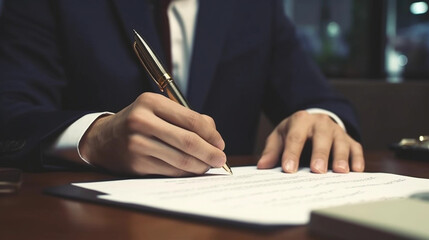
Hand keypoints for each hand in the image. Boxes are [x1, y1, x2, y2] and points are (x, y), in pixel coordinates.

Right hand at [79, 93, 225, 175]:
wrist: (103, 139)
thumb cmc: (139, 123)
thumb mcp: (159, 110)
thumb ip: (188, 118)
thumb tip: (215, 137)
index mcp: (151, 102)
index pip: (191, 120)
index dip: (211, 134)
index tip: (221, 143)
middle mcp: (142, 120)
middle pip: (188, 141)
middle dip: (210, 153)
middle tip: (221, 159)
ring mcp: (137, 143)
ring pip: (181, 159)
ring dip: (200, 166)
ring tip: (209, 166)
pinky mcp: (136, 163)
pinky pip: (170, 171)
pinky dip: (186, 172)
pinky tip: (193, 170)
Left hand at [257, 111, 363, 172]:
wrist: (313, 121)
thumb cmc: (294, 132)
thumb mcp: (280, 137)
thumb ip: (272, 151)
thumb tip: (262, 166)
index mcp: (300, 120)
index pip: (295, 137)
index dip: (292, 153)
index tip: (288, 169)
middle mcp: (320, 123)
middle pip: (321, 137)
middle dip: (319, 154)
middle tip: (317, 170)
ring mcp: (336, 130)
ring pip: (340, 142)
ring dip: (340, 157)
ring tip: (339, 171)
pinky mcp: (349, 139)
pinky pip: (355, 147)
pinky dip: (356, 158)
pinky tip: (356, 170)